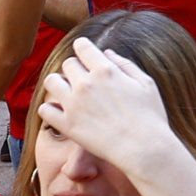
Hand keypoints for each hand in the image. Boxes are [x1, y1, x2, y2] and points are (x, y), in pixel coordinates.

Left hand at [36, 47, 187, 180]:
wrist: (144, 149)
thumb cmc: (150, 117)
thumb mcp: (146, 83)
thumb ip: (125, 64)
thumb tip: (107, 53)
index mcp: (105, 70)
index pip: (82, 46)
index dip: (83, 48)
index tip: (86, 56)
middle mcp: (86, 83)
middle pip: (68, 64)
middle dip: (75, 69)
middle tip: (83, 81)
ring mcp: (74, 104)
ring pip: (51, 81)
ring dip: (58, 84)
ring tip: (68, 93)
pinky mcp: (67, 125)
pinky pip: (45, 109)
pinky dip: (50, 109)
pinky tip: (61, 112)